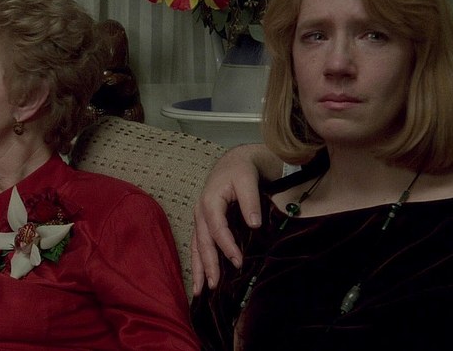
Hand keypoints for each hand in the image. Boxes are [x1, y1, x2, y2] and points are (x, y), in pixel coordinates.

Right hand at [190, 144, 281, 294]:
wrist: (233, 162)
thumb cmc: (240, 170)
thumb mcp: (248, 179)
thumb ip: (250, 201)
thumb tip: (255, 224)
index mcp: (209, 201)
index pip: (217, 229)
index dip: (226, 246)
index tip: (238, 262)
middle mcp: (200, 212)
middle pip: (203, 242)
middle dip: (207, 265)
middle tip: (214, 286)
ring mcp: (199, 218)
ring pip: (197, 246)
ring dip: (198, 268)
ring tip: (200, 290)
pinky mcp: (203, 223)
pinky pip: (198, 244)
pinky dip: (198, 262)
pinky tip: (200, 278)